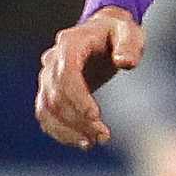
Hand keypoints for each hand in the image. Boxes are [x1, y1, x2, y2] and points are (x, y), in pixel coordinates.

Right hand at [36, 8, 143, 148]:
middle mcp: (53, 59)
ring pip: (46, 108)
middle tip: (103, 136)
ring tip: (92, 143)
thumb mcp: (129, 32)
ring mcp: (48, 76)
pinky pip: (46, 114)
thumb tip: (125, 62)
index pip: (66, 73)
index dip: (77, 97)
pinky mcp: (49, 91)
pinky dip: (59, 131)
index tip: (95, 117)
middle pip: (55, 94)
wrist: (102, 33)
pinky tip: (81, 142)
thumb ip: (129, 45)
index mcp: (70, 43)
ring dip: (67, 130)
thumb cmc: (118, 33)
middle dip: (77, 119)